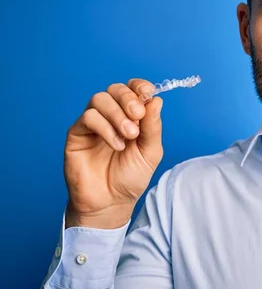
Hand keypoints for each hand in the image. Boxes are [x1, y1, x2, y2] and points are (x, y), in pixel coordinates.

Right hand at [63, 78, 162, 228]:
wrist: (111, 202)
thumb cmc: (131, 177)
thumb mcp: (150, 152)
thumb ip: (153, 127)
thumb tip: (156, 100)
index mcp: (130, 116)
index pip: (132, 89)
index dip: (139, 86)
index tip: (147, 93)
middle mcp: (111, 116)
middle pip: (115, 89)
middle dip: (128, 98)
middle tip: (137, 116)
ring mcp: (93, 123)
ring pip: (99, 99)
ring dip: (117, 114)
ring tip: (129, 136)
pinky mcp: (77, 133)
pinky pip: (88, 117)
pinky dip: (105, 128)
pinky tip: (116, 145)